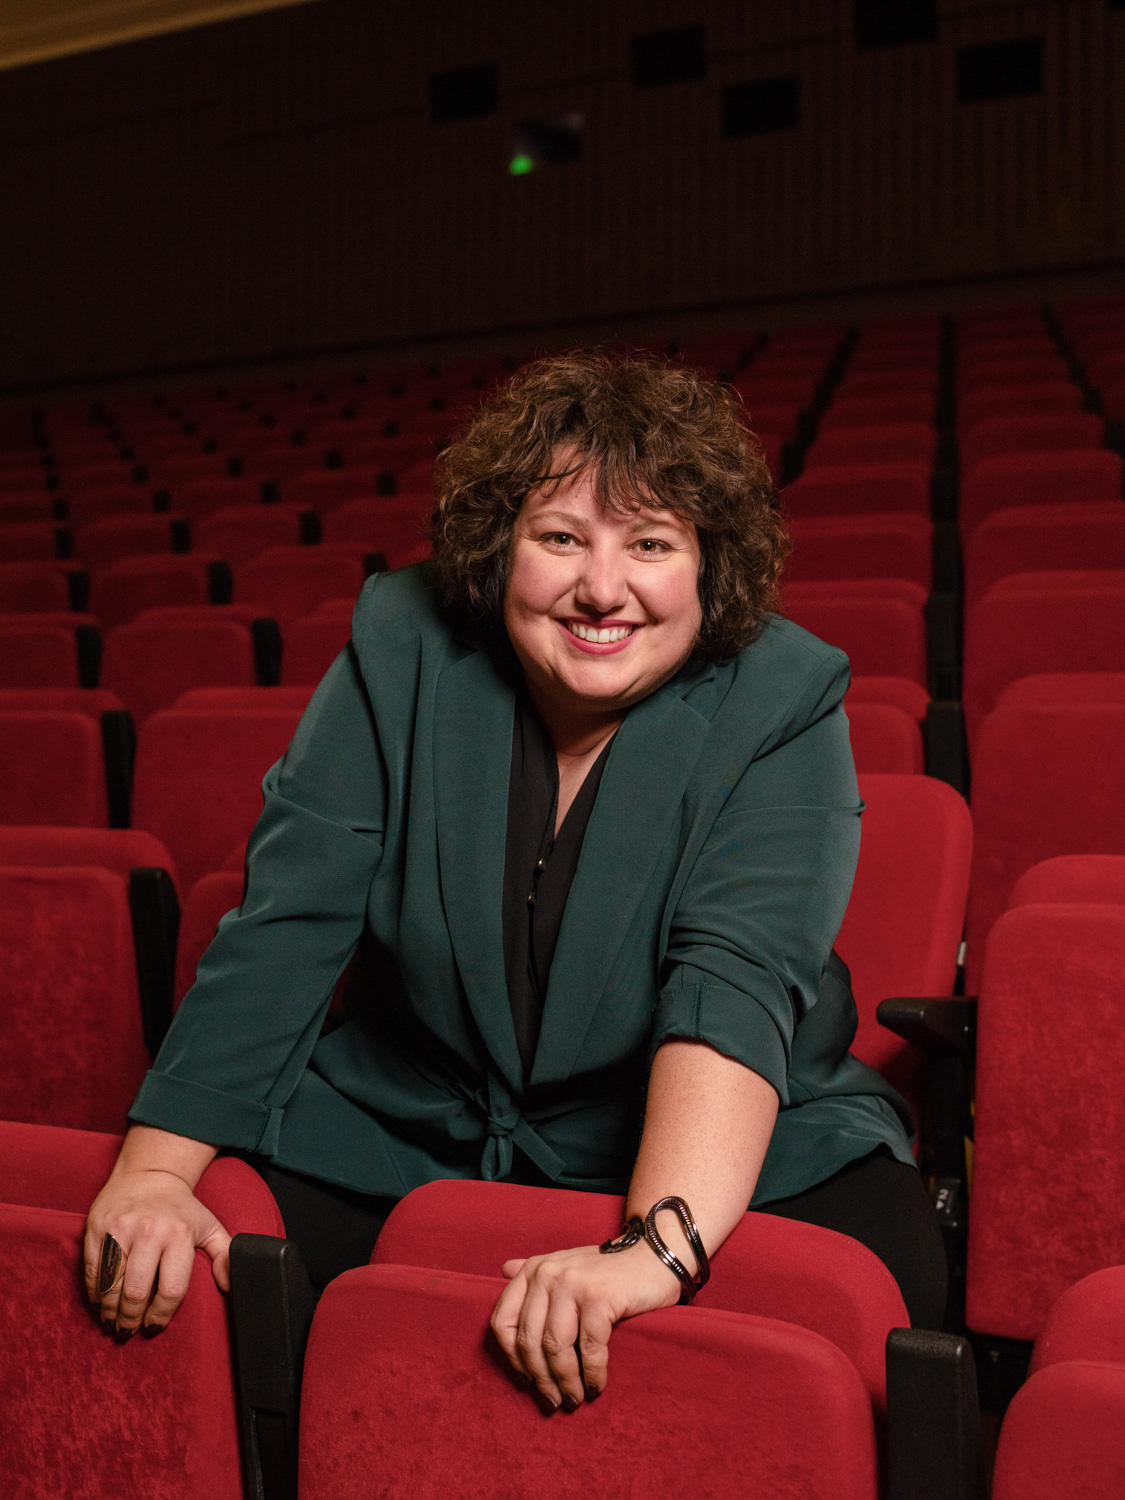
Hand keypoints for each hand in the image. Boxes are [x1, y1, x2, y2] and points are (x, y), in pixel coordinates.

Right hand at [83, 1167, 230, 1336]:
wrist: (150, 1172)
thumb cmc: (181, 1208)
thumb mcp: (209, 1226)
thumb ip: (225, 1254)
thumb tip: (231, 1284)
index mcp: (179, 1234)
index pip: (171, 1289)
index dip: (161, 1315)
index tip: (154, 1327)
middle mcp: (149, 1231)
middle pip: (136, 1292)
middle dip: (131, 1320)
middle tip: (128, 1331)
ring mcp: (120, 1229)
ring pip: (110, 1285)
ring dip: (109, 1312)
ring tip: (113, 1322)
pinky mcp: (97, 1227)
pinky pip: (92, 1270)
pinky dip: (94, 1293)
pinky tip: (100, 1302)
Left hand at [489, 1239, 680, 1410]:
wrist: (654, 1256)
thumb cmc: (608, 1270)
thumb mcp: (567, 1265)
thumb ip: (535, 1273)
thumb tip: (503, 1269)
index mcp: (533, 1269)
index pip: (504, 1322)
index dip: (514, 1359)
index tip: (528, 1381)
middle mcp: (547, 1273)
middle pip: (529, 1341)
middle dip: (541, 1379)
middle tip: (554, 1401)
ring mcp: (572, 1283)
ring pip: (556, 1348)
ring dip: (565, 1382)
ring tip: (575, 1399)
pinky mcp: (599, 1297)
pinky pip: (588, 1349)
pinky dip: (592, 1374)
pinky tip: (597, 1386)